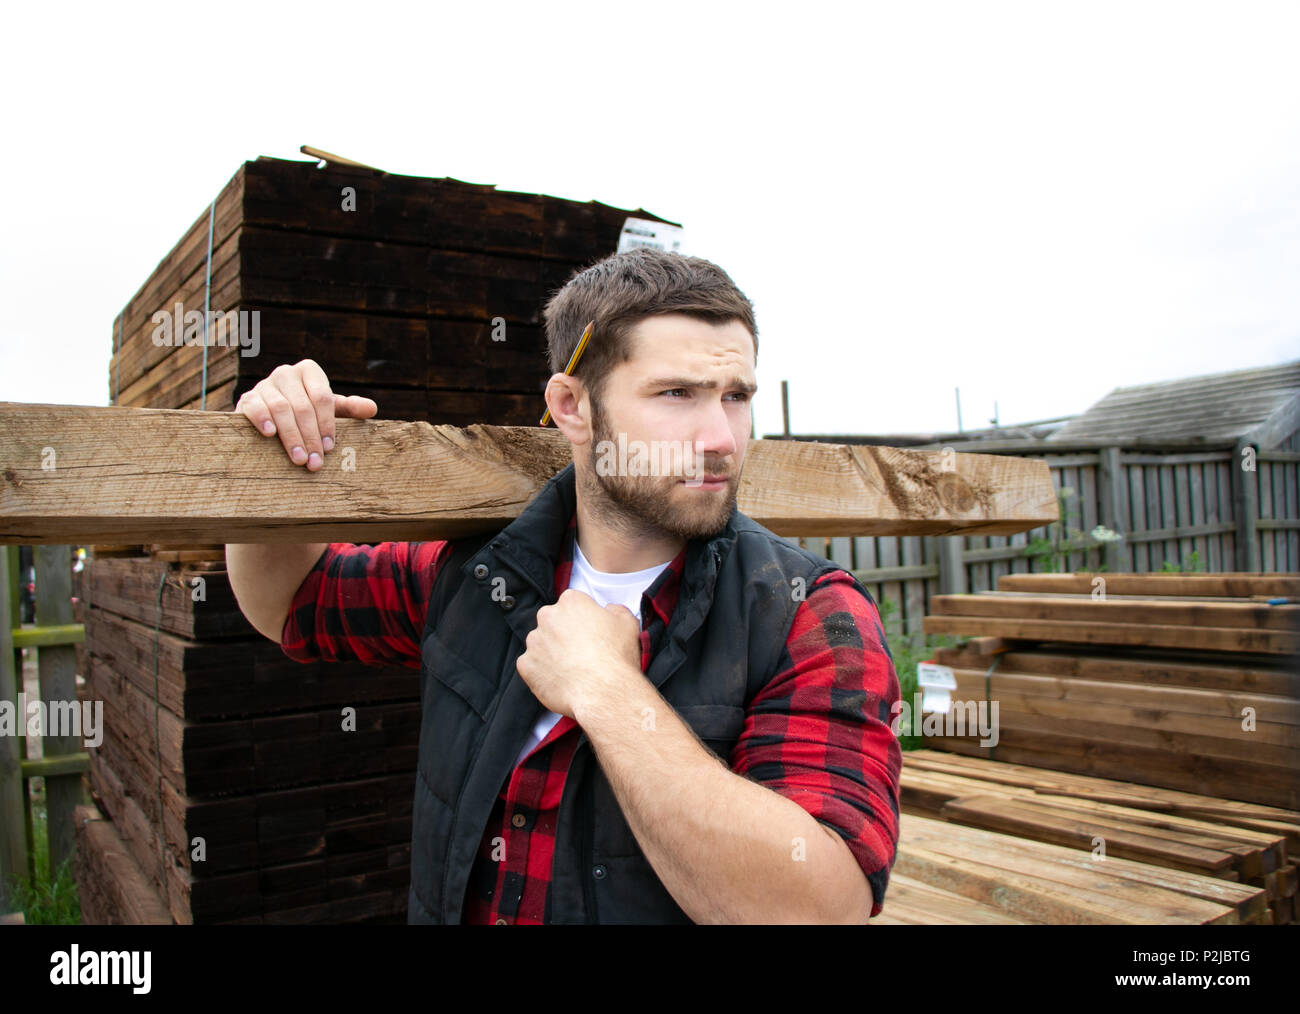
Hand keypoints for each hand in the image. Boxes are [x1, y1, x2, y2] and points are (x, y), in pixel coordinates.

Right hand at [235, 359, 377, 470]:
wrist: (269, 412)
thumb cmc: (306, 410)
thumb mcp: (329, 408)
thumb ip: (350, 408)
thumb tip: (372, 409)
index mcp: (310, 371)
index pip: (322, 397)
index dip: (327, 424)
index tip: (329, 448)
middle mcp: (286, 373)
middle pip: (302, 406)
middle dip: (310, 437)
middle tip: (315, 462)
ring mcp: (265, 384)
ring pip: (281, 408)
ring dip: (291, 436)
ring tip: (299, 459)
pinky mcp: (248, 398)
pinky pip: (255, 406)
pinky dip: (263, 419)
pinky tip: (270, 435)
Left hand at [516, 589, 643, 719]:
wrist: (604, 692)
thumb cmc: (616, 658)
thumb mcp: (628, 623)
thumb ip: (615, 610)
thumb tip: (609, 610)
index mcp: (571, 601)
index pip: (573, 605)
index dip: (583, 620)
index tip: (590, 634)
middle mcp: (548, 617)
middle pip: (553, 622)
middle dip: (563, 634)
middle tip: (581, 652)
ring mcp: (534, 641)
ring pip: (540, 644)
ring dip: (551, 653)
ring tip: (572, 670)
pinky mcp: (525, 665)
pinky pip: (530, 666)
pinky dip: (541, 672)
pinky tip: (560, 680)